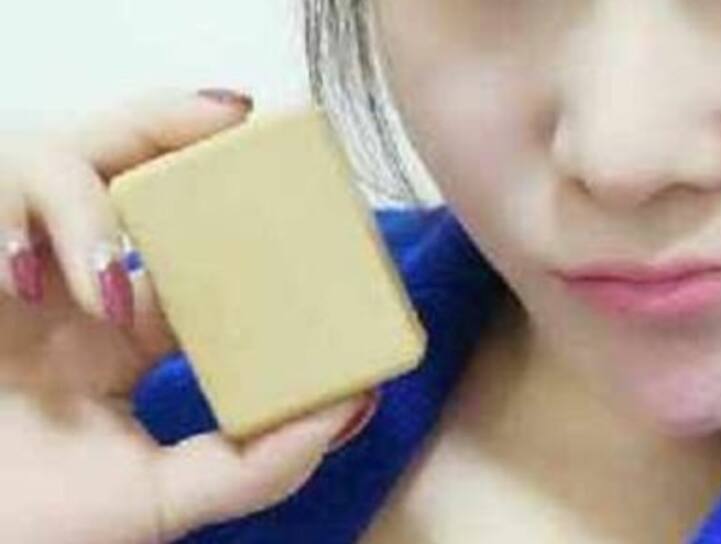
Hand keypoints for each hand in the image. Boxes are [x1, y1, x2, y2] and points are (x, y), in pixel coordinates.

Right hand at [0, 90, 375, 542]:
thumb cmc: (33, 526)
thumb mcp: (165, 499)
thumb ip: (260, 463)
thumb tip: (355, 404)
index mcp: (121, 329)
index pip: (189, 243)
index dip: (240, 212)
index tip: (302, 200)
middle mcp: (69, 284)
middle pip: (123, 162)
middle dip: (173, 125)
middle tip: (237, 116)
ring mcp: (11, 266)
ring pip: (52, 158)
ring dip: (86, 200)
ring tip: (106, 283)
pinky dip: (20, 221)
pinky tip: (25, 281)